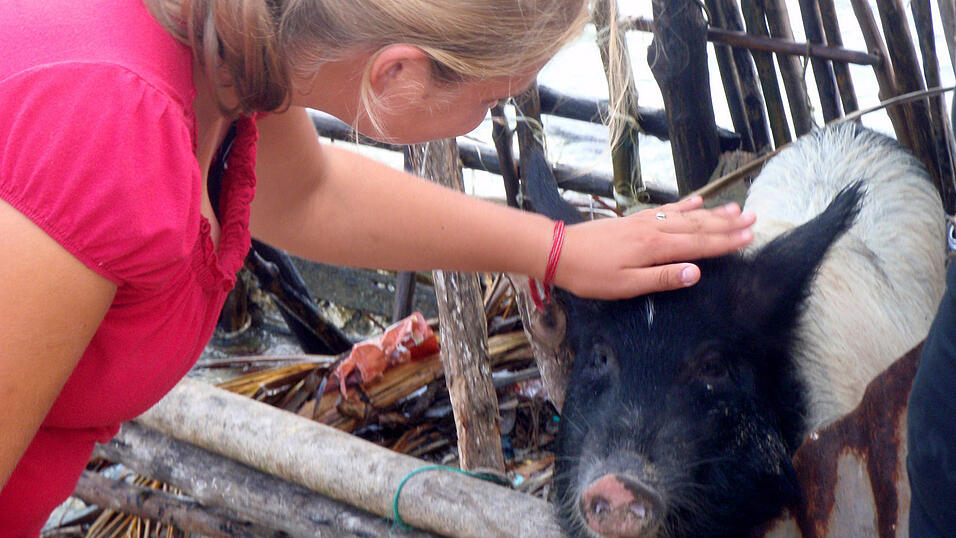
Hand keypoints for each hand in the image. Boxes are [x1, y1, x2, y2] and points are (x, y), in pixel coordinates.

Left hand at [553, 196, 754, 298]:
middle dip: (727, 225)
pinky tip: (697, 199)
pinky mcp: (634, 219)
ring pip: (686, 216)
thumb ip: (662, 278)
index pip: (699, 245)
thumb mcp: (626, 286)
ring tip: (736, 209)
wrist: (558, 250)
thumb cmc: (590, 275)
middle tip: (754, 220)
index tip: (750, 238)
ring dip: (712, 213)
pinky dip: (684, 204)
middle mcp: (654, 230)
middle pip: (698, 227)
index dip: (726, 243)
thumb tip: (695, 273)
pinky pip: (666, 209)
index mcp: (655, 248)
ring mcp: (644, 221)